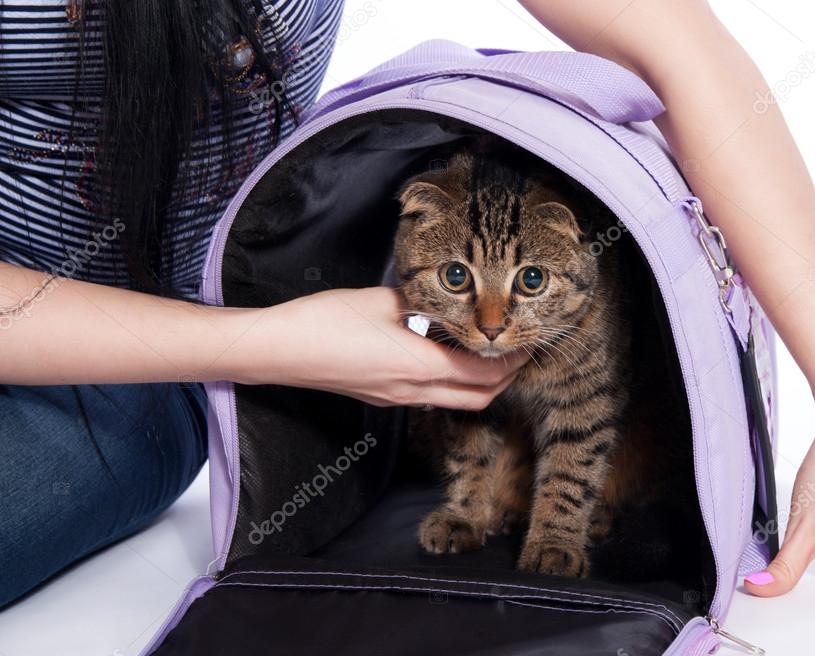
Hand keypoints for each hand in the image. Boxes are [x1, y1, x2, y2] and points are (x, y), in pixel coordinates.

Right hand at [232, 287, 527, 409]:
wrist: (280, 351)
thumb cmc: (325, 322)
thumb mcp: (380, 300)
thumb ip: (419, 301)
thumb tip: (440, 296)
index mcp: (418, 365)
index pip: (483, 373)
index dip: (510, 360)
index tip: (525, 342)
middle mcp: (413, 390)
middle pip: (478, 398)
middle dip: (504, 378)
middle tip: (515, 351)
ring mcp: (396, 398)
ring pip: (455, 399)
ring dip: (479, 383)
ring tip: (486, 353)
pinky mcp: (382, 396)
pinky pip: (430, 396)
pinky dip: (451, 382)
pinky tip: (444, 357)